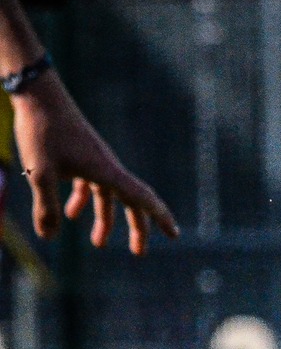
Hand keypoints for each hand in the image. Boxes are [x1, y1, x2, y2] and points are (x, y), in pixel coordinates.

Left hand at [11, 71, 177, 253]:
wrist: (38, 95)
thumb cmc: (41, 131)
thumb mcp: (39, 173)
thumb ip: (45, 206)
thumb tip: (49, 237)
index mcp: (107, 172)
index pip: (142, 199)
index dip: (160, 218)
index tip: (174, 235)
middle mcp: (107, 168)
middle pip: (131, 203)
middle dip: (136, 229)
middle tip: (139, 253)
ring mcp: (95, 162)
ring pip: (108, 197)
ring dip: (105, 220)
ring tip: (97, 243)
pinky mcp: (80, 156)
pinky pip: (90, 184)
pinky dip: (84, 200)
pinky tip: (71, 213)